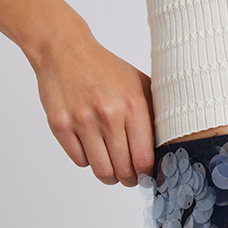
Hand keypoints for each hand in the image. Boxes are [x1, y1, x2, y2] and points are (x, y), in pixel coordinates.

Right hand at [31, 27, 154, 186]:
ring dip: (110, 176)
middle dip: (129, 179)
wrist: (64, 49)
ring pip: (102, 171)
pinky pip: (80, 161)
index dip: (147, 174)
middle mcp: (109, 114)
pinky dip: (88, 160)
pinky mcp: (60, 125)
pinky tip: (92, 147)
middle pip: (124, 170)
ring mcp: (82, 120)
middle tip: (130, 175)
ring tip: (113, 169)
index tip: (147, 175)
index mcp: (133, 106)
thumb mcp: (140, 84)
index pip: (144, 159)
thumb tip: (167, 150)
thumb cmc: (105, 69)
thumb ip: (154, 115)